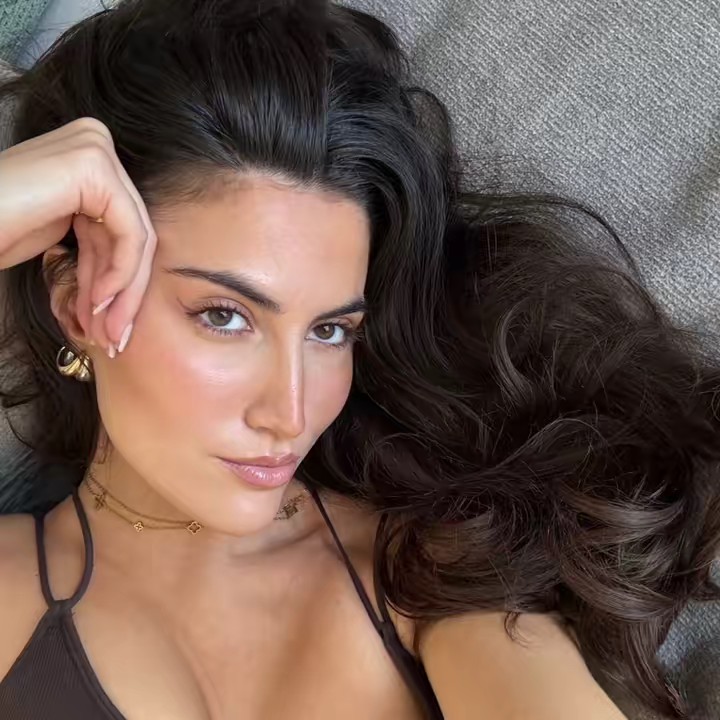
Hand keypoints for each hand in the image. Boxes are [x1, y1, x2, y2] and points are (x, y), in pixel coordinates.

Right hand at [0, 117, 155, 353]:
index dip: (118, 281)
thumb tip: (129, 281)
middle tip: (115, 336)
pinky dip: (120, 273)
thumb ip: (99, 244)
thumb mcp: (57, 234)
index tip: (110, 324)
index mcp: (87, 157)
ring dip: (122, 294)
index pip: (120, 227)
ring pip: (134, 237)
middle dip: (123, 292)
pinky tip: (100, 303)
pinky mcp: (94, 166)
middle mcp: (94, 142)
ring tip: (108, 333)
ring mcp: (95, 149)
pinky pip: (128, 233)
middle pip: (130, 232)